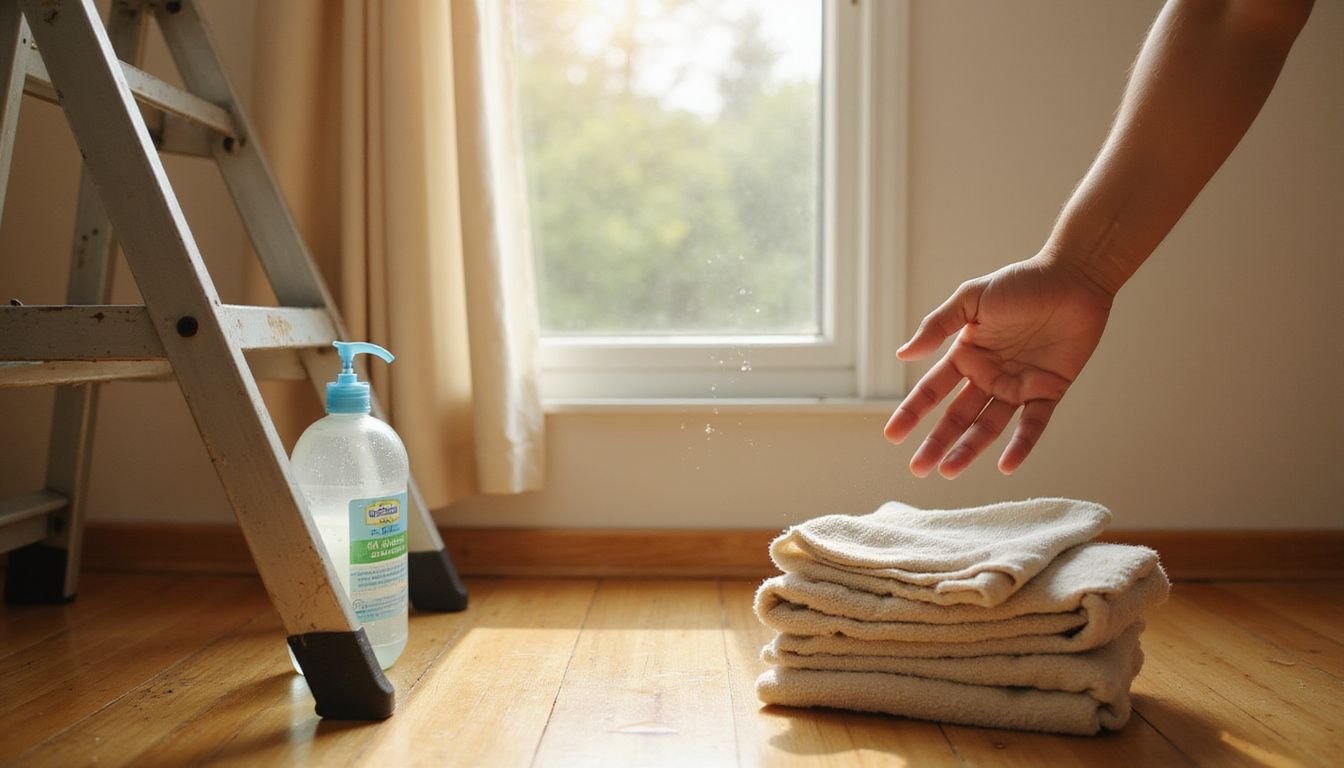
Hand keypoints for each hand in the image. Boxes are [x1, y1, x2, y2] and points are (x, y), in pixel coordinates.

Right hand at [885, 254, 1113, 477]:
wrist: (1074, 278)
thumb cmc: (1021, 283)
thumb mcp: (971, 298)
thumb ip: (938, 326)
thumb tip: (903, 354)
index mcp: (966, 355)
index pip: (932, 390)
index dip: (911, 413)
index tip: (892, 435)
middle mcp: (988, 375)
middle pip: (957, 416)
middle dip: (936, 443)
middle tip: (918, 469)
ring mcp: (1017, 386)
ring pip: (988, 427)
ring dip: (969, 449)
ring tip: (949, 471)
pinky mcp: (1048, 391)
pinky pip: (1032, 424)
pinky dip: (1021, 445)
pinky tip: (1006, 466)